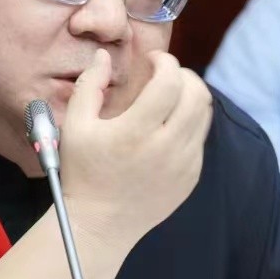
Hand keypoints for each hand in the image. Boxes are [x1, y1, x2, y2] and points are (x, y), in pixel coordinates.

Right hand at [58, 49, 212, 253]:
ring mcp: (183, 164)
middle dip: (183, 74)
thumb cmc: (84, 173)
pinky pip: (200, 138)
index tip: (153, 60)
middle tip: (165, 75)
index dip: (165, 62)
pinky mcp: (191, 176)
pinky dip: (190, 121)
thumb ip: (89, 85)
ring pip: (205, 114)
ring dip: (191, 95)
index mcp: (136, 132)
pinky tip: (169, 124)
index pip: (170, 82)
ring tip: (170, 95)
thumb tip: (104, 55)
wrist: (101, 224)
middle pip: (197, 94)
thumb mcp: (75, 127)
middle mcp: (166, 148)